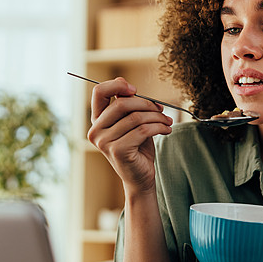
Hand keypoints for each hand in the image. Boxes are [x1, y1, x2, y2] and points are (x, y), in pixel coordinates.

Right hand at [87, 77, 172, 195]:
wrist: (140, 177)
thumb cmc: (137, 148)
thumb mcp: (131, 122)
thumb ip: (127, 105)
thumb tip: (124, 84)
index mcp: (97, 120)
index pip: (99, 92)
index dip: (117, 85)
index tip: (135, 90)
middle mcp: (95, 130)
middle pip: (121, 104)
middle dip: (146, 104)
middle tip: (161, 109)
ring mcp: (104, 142)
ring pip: (136, 118)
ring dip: (157, 117)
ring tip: (167, 121)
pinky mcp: (117, 151)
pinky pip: (143, 130)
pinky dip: (159, 127)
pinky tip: (166, 129)